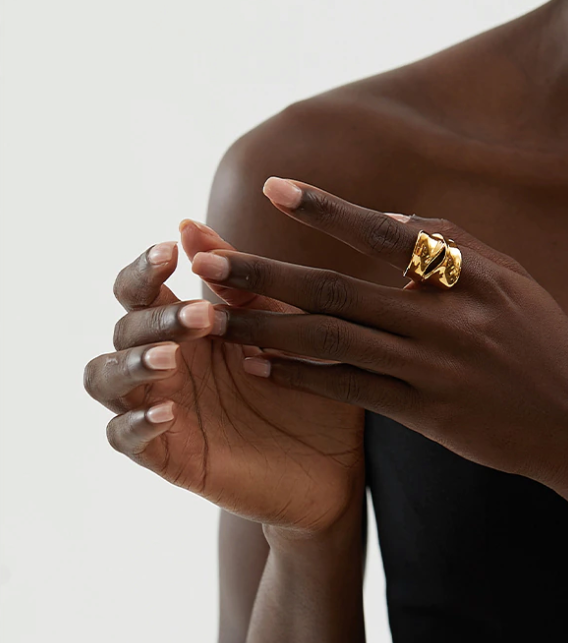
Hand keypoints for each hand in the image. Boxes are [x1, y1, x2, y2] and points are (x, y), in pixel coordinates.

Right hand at [82, 220, 363, 532]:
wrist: (340, 465)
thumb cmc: (314, 390)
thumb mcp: (285, 329)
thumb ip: (242, 284)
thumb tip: (189, 225)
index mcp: (190, 330)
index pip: (141, 291)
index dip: (143, 270)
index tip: (169, 251)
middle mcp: (167, 365)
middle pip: (124, 328)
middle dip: (156, 318)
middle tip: (203, 319)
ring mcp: (162, 409)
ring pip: (104, 378)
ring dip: (131, 363)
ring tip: (170, 358)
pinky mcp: (168, 456)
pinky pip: (124, 438)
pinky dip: (136, 422)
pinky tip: (167, 411)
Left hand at [191, 177, 567, 489]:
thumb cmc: (545, 343)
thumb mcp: (512, 280)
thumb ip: (452, 245)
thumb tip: (386, 220)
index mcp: (474, 275)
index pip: (386, 234)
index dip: (327, 210)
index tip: (273, 189)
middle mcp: (450, 319)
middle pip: (338, 290)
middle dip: (264, 273)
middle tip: (206, 259)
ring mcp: (436, 369)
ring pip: (332, 342)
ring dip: (268, 327)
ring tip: (215, 316)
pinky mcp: (429, 415)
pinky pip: (351, 392)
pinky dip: (302, 377)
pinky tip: (260, 366)